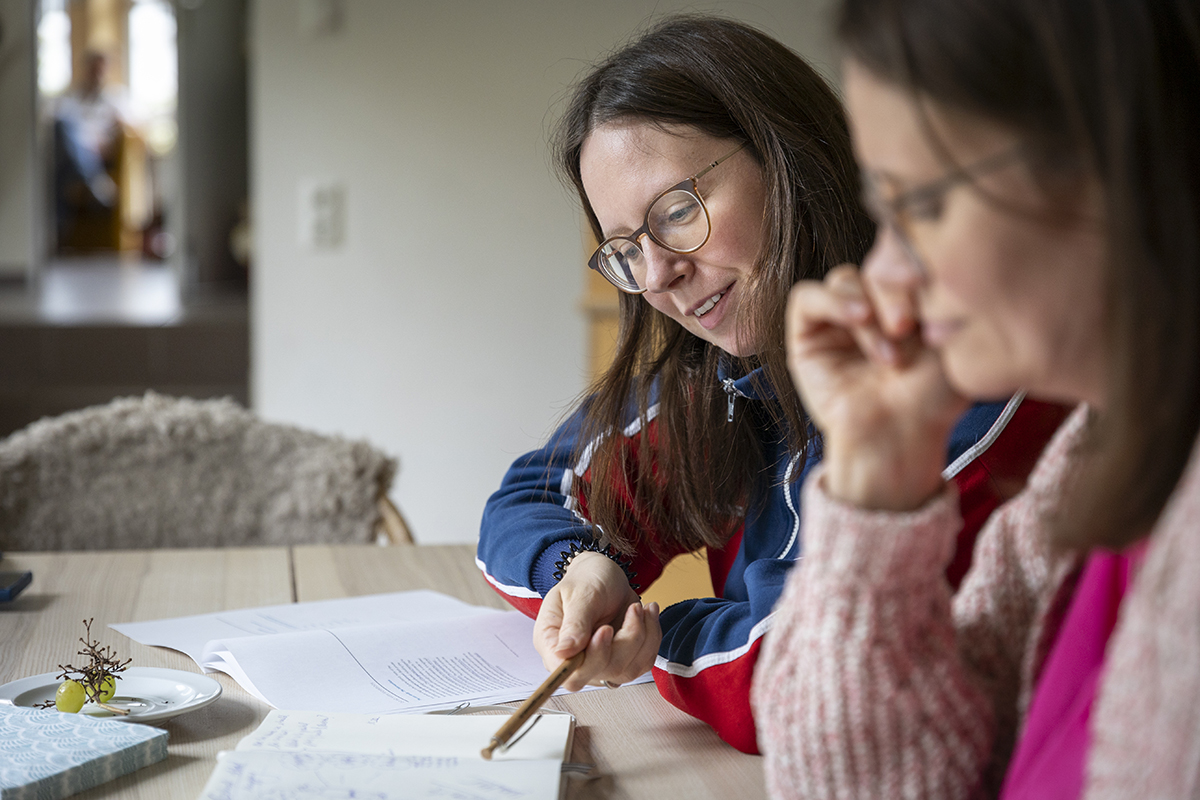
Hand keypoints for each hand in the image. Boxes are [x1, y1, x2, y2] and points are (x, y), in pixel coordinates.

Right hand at [533, 551, 660, 691]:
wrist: (604, 574)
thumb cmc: (587, 579)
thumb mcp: (579, 593)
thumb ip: (574, 623)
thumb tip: (563, 653)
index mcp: (552, 643)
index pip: (567, 672)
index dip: (590, 660)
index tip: (605, 630)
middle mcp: (574, 659)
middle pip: (601, 672)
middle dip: (625, 642)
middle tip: (632, 610)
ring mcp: (599, 663)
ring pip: (626, 670)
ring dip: (641, 637)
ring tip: (639, 607)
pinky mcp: (621, 661)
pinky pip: (642, 662)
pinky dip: (651, 638)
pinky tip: (647, 614)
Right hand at [785, 256, 967, 510]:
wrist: (901, 435)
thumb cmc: (932, 397)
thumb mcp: (951, 334)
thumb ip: (936, 290)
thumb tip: (920, 253)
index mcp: (907, 299)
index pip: (901, 258)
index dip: (914, 270)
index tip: (935, 298)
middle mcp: (872, 305)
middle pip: (873, 266)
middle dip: (893, 294)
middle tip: (908, 328)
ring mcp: (838, 319)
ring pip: (844, 278)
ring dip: (867, 306)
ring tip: (887, 347)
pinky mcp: (806, 334)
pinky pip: (807, 297)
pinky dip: (832, 301)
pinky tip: (856, 319)